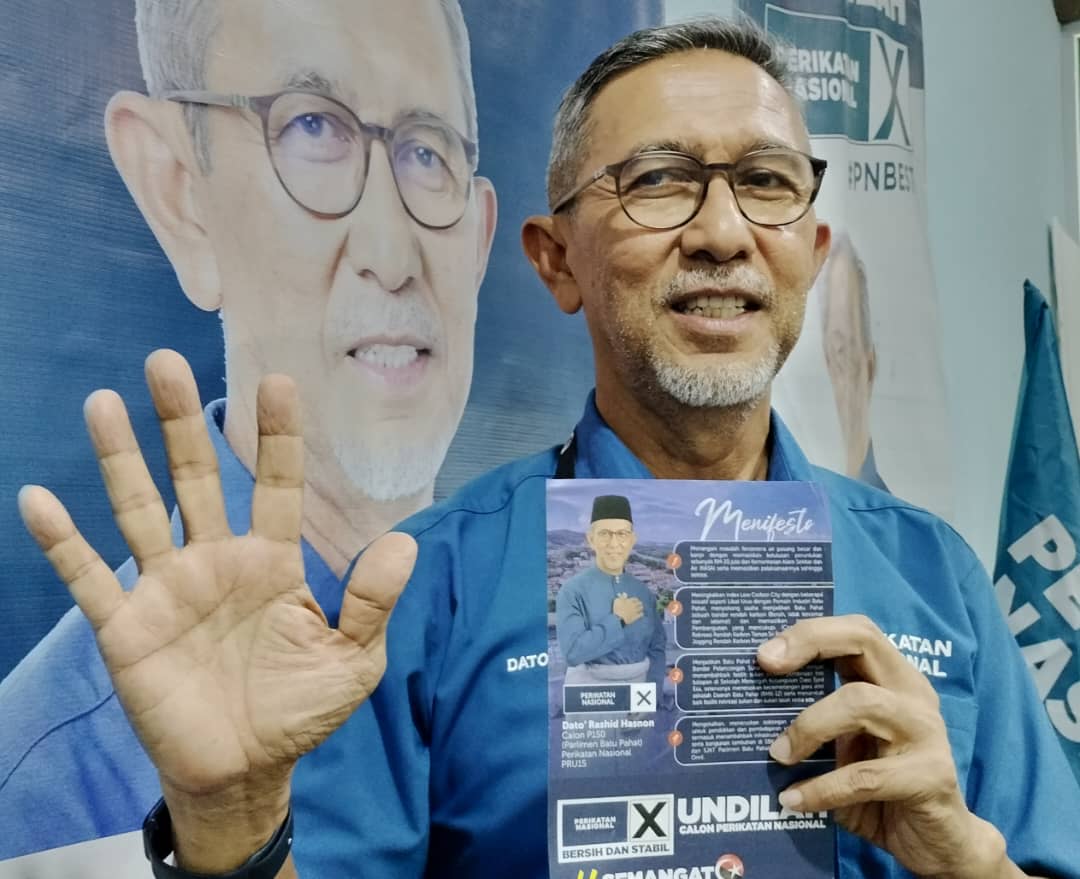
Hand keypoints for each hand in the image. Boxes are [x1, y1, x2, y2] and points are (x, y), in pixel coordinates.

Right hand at [18, 350, 414, 870]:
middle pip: (199, 476)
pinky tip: (39, 499)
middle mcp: (217, 559)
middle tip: (165, 362)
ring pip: (140, 510)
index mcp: (274, 561)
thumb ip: (372, 601)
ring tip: (102, 402)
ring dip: (119, 459)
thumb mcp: (353, 659)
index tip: (277, 381)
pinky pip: (90, 578)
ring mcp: (168, 589)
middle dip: (182, 421)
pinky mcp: (127, 627)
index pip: (278, 485)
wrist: (245, 771)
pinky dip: (64, 542)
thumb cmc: (301, 710)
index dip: (278, 436)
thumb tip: (404, 541)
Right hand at [613, 592, 643, 624]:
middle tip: (639, 604)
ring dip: (641, 608)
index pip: (635, 599)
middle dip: (639, 603)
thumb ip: (621, 597)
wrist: (618, 617)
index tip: (636, 600)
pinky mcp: (636, 616)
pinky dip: (641, 614)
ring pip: (641, 608)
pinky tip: (641, 614)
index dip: (636, 600)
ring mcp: (635, 611)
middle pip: (640, 603)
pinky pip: (641, 614)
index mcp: (629, 601)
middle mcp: (634, 605)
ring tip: (640, 608)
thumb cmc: (617, 608)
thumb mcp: (617, 600)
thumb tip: (624, 593)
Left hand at [757, 615, 1014, 878]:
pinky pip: (865, 777)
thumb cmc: (882, 788)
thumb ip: (816, 722)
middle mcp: (913, 695)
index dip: (810, 633)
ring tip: (778, 755)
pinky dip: (821, 788)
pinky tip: (795, 801)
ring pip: (860, 703)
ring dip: (808, 726)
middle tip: (766, 667)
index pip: (856, 631)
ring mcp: (927, 732)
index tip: (764, 653)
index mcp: (894, 679)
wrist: (940, 843)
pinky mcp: (932, 776)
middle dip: (809, 644)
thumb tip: (749, 709)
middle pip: (864, 642)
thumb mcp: (845, 747)